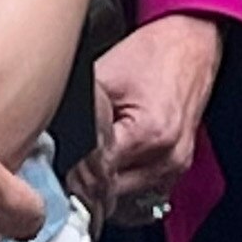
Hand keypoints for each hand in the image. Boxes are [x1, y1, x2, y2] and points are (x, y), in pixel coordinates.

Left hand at [71, 13, 223, 222]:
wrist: (189, 43)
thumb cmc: (153, 53)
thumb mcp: (104, 76)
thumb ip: (80, 115)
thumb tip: (52, 143)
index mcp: (149, 133)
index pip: (99, 173)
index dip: (72, 173)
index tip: (54, 174)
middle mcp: (168, 156)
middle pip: (113, 192)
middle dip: (86, 184)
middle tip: (62, 173)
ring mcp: (177, 164)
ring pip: (128, 198)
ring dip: (105, 187)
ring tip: (85, 169)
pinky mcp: (179, 165)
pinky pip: (144, 189)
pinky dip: (125, 182)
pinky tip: (111, 167)